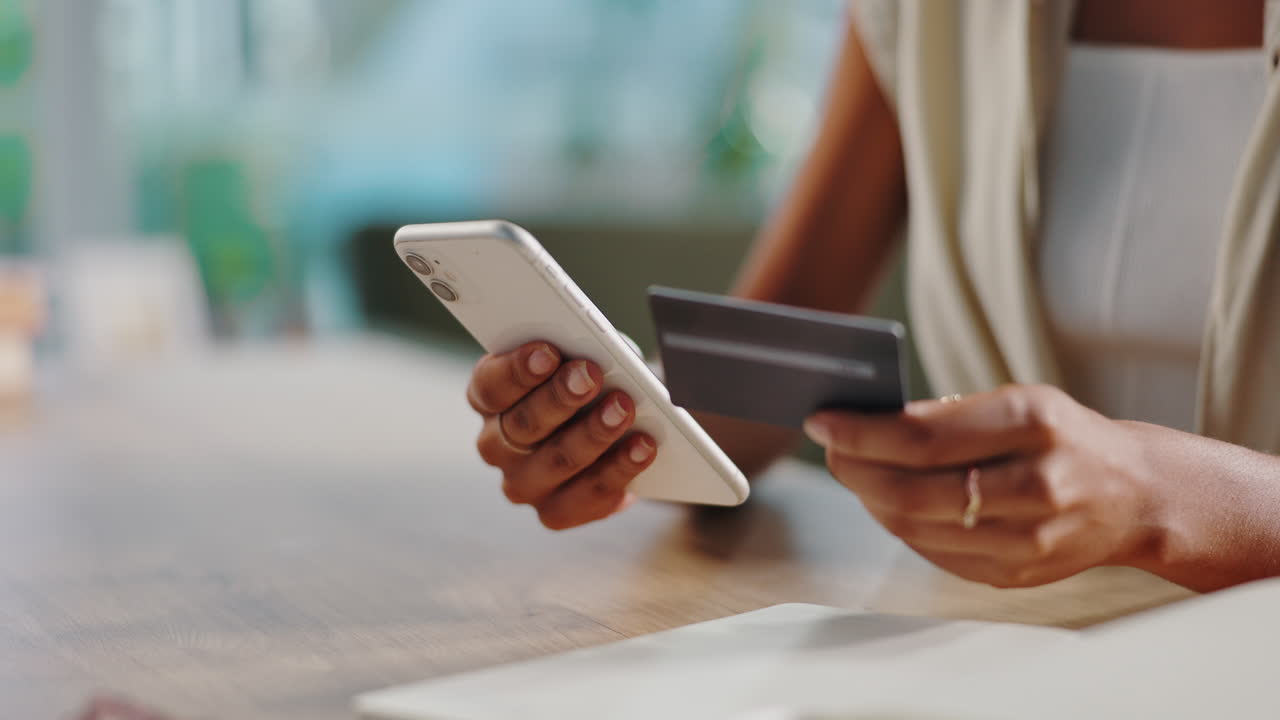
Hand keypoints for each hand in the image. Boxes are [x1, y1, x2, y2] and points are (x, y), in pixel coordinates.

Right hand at [466, 341, 656, 529]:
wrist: (607, 430)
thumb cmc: (584, 385)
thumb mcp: (573, 360)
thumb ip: (571, 355)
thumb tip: (595, 349)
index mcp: (489, 399)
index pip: (490, 385)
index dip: (517, 370)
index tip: (549, 351)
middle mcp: (496, 445)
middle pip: (522, 424)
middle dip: (560, 397)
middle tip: (591, 375)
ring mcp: (523, 483)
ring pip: (556, 461)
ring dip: (593, 434)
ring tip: (623, 409)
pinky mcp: (554, 512)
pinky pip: (586, 496)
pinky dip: (619, 470)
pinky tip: (642, 448)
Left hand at [803, 385, 1162, 587]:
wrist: (1136, 496)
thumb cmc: (1065, 438)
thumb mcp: (1020, 402)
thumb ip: (949, 413)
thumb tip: (867, 420)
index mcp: (1033, 425)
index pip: (923, 438)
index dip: (861, 433)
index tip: (824, 421)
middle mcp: (1036, 484)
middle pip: (912, 490)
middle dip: (855, 469)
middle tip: (830, 448)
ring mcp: (1028, 539)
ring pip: (916, 527)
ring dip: (869, 499)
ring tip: (853, 471)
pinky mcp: (1015, 574)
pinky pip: (933, 553)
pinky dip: (899, 525)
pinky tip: (886, 502)